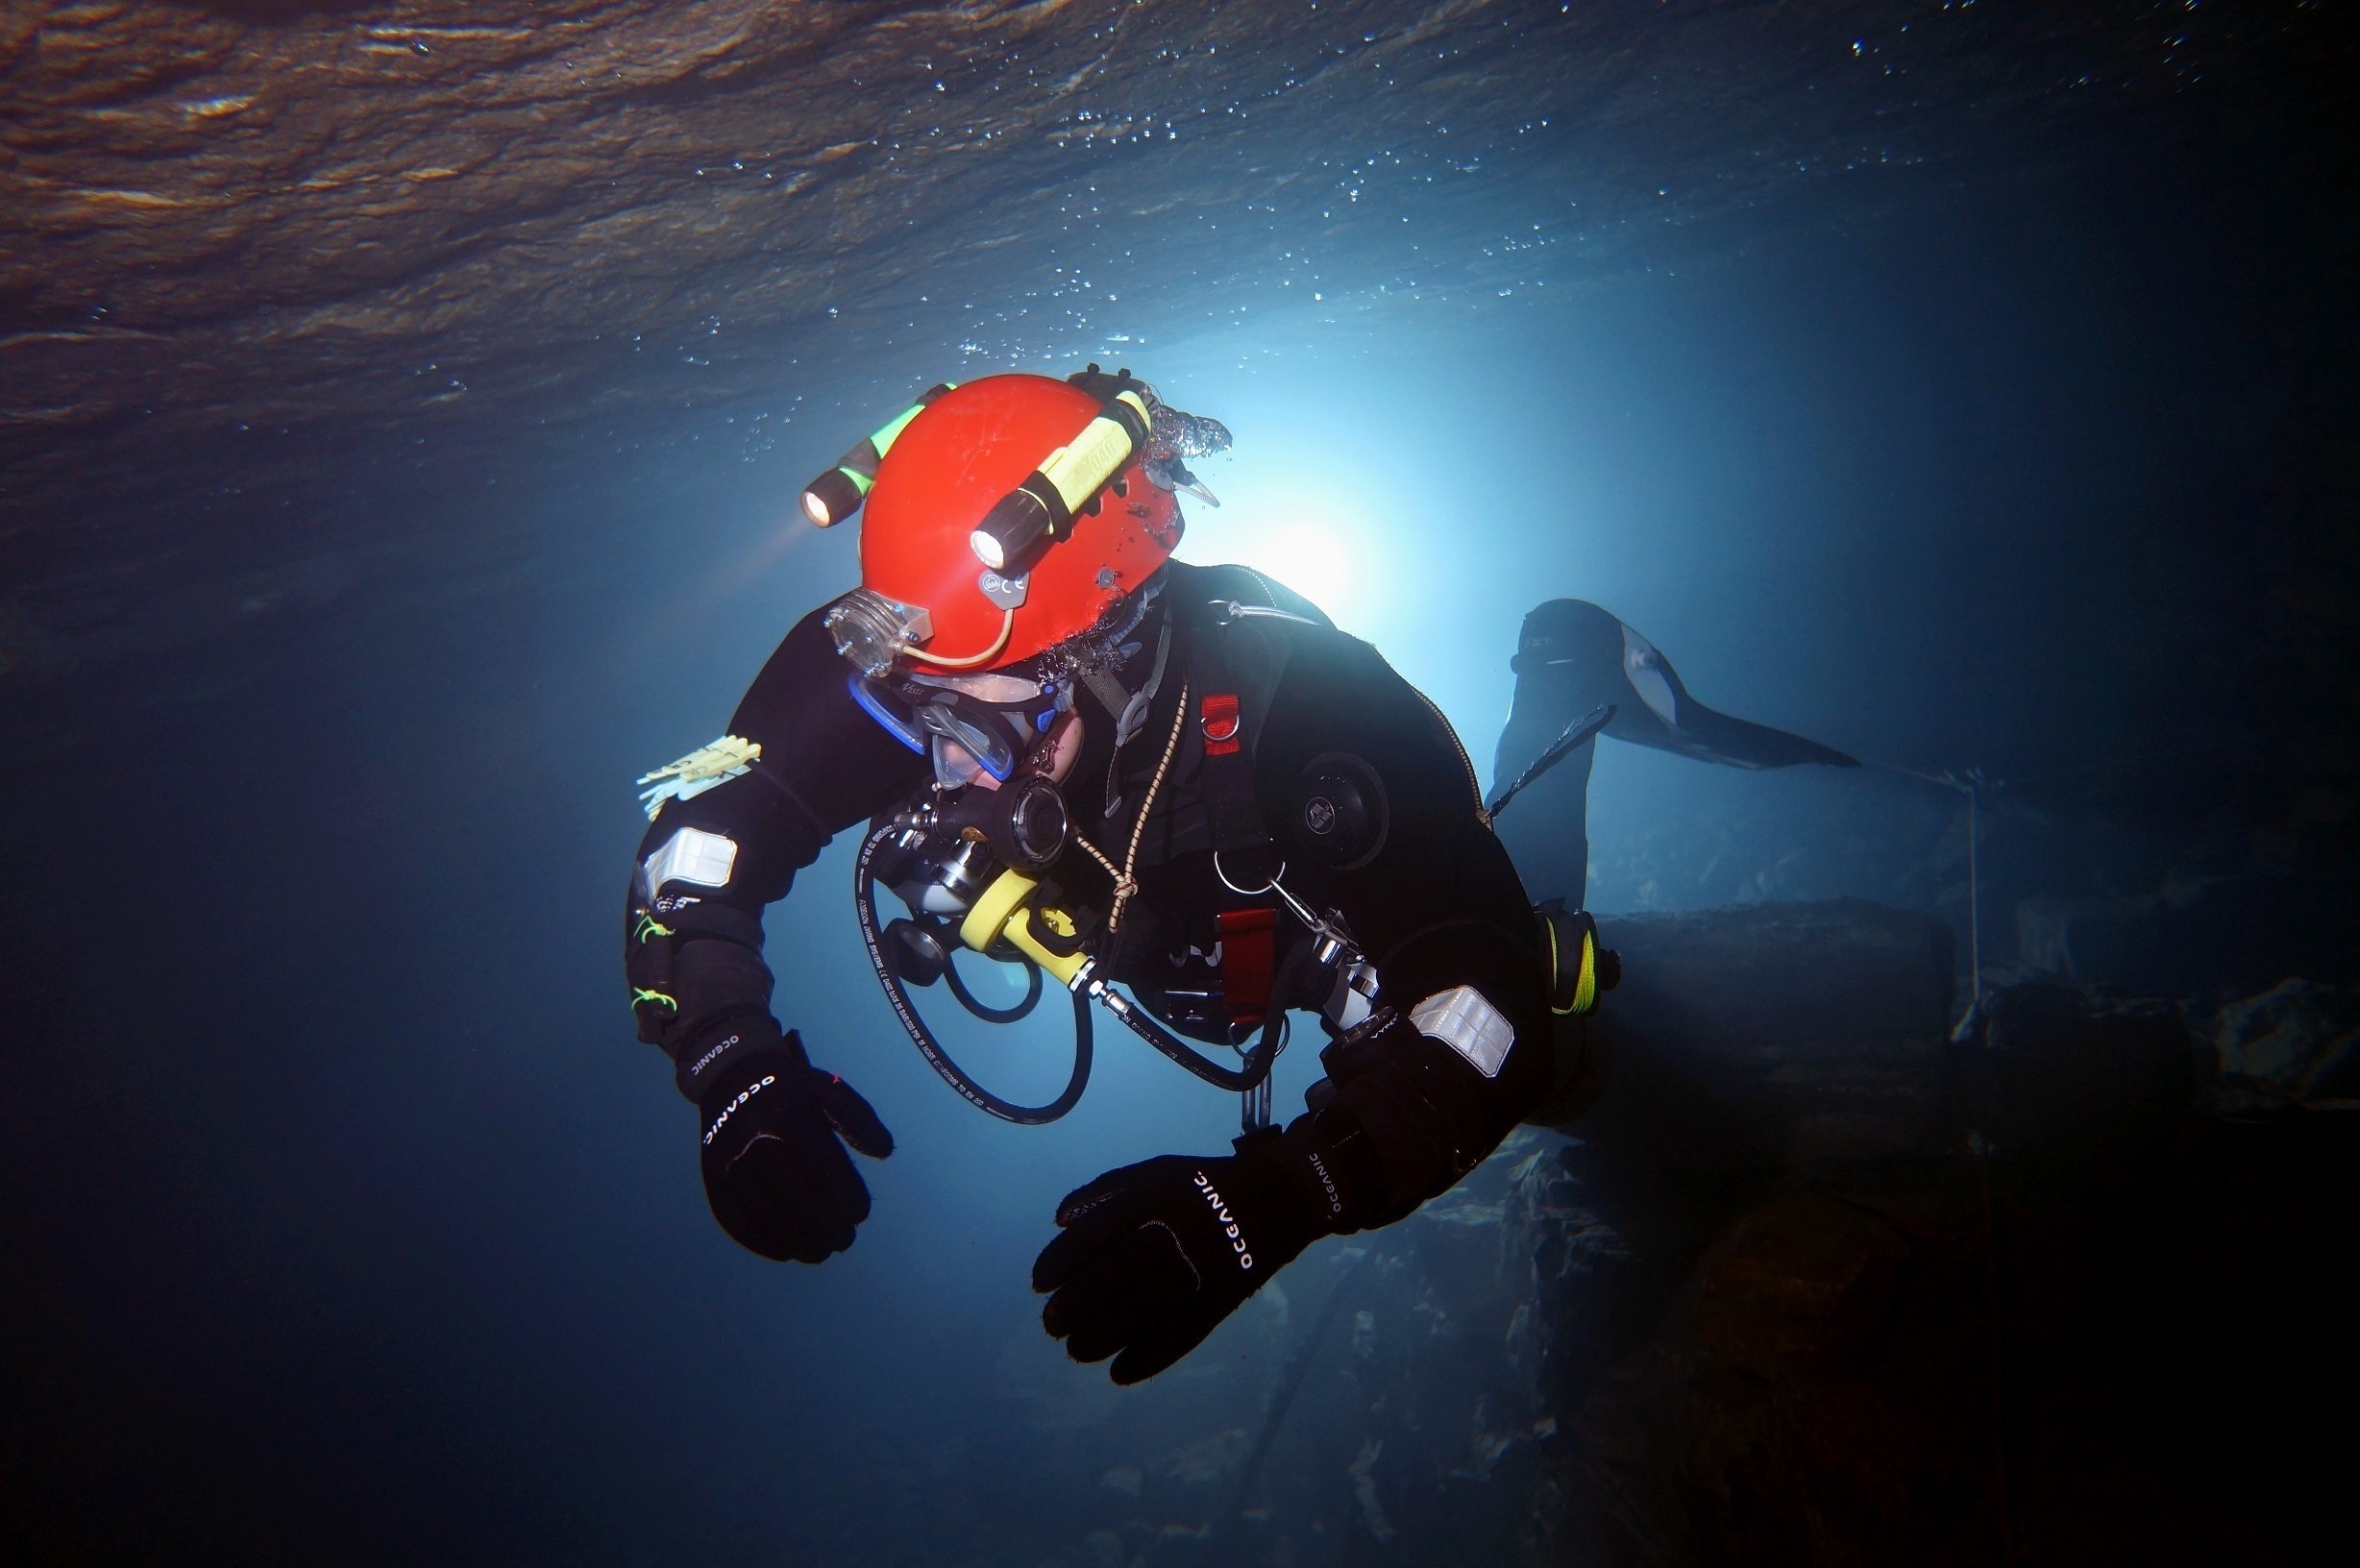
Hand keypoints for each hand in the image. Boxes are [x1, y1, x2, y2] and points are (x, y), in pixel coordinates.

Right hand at [698, 1033, 893, 1263]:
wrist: (729, 1079)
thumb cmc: (790, 1089)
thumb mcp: (829, 1089)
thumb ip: (860, 1119)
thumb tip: (885, 1151)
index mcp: (792, 1120)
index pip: (831, 1177)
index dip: (852, 1204)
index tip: (860, 1213)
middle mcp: (758, 1146)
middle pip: (804, 1207)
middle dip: (832, 1231)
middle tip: (845, 1239)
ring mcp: (732, 1168)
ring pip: (773, 1224)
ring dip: (802, 1246)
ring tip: (821, 1250)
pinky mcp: (715, 1185)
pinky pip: (742, 1226)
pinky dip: (767, 1244)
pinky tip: (788, 1249)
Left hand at [1033, 1125, 1342, 1383]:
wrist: (1277, 1199)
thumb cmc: (1204, 1186)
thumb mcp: (1154, 1171)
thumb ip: (1103, 1191)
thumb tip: (1058, 1220)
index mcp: (1149, 1201)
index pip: (1089, 1238)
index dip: (1056, 1264)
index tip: (1040, 1283)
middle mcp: (1168, 1238)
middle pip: (1105, 1281)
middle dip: (1070, 1307)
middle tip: (1052, 1323)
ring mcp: (1193, 1274)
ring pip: (1135, 1316)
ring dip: (1096, 1339)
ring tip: (1075, 1348)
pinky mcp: (1216, 1304)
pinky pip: (1176, 1339)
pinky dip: (1144, 1361)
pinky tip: (1118, 1372)